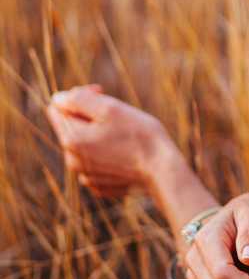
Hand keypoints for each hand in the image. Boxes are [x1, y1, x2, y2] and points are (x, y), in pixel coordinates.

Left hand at [46, 85, 173, 195]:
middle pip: (71, 127)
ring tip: (123, 133)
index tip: (100, 93)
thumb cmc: (139, 136)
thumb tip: (60, 98)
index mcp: (71, 140)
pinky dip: (106, 152)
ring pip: (84, 144)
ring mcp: (86, 175)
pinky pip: (95, 161)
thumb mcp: (110, 108)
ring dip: (98, 133)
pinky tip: (125, 151)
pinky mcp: (99, 184)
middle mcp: (73, 161)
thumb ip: (79, 99)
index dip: (78, 95)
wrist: (162, 171)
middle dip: (89, 115)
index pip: (57, 107)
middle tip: (116, 114)